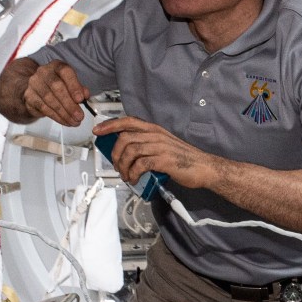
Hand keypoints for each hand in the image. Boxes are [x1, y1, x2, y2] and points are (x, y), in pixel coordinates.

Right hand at [22, 61, 90, 126]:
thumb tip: (85, 95)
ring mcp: (34, 83)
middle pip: (57, 87)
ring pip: (50, 99)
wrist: (37, 90)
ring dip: (64, 113)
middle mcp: (44, 72)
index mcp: (56, 66)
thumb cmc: (57, 87)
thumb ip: (79, 89)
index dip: (74, 86)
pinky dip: (56, 117)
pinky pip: (43, 108)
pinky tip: (65, 121)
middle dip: (70, 104)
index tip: (81, 99)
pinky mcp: (29, 96)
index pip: (65, 72)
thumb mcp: (70, 84)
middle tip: (79, 116)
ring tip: (74, 121)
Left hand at [95, 116, 222, 190]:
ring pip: (130, 151)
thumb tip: (126, 151)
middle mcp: (156, 135)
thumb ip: (147, 144)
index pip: (128, 122)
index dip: (110, 125)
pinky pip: (140, 165)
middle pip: (125, 138)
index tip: (98, 131)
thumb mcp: (163, 145)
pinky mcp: (163, 160)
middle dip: (115, 153)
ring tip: (125, 175)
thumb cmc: (184, 159)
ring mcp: (160, 147)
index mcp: (155, 130)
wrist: (204, 167)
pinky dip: (133, 173)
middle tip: (116, 165)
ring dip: (123, 165)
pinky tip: (134, 179)